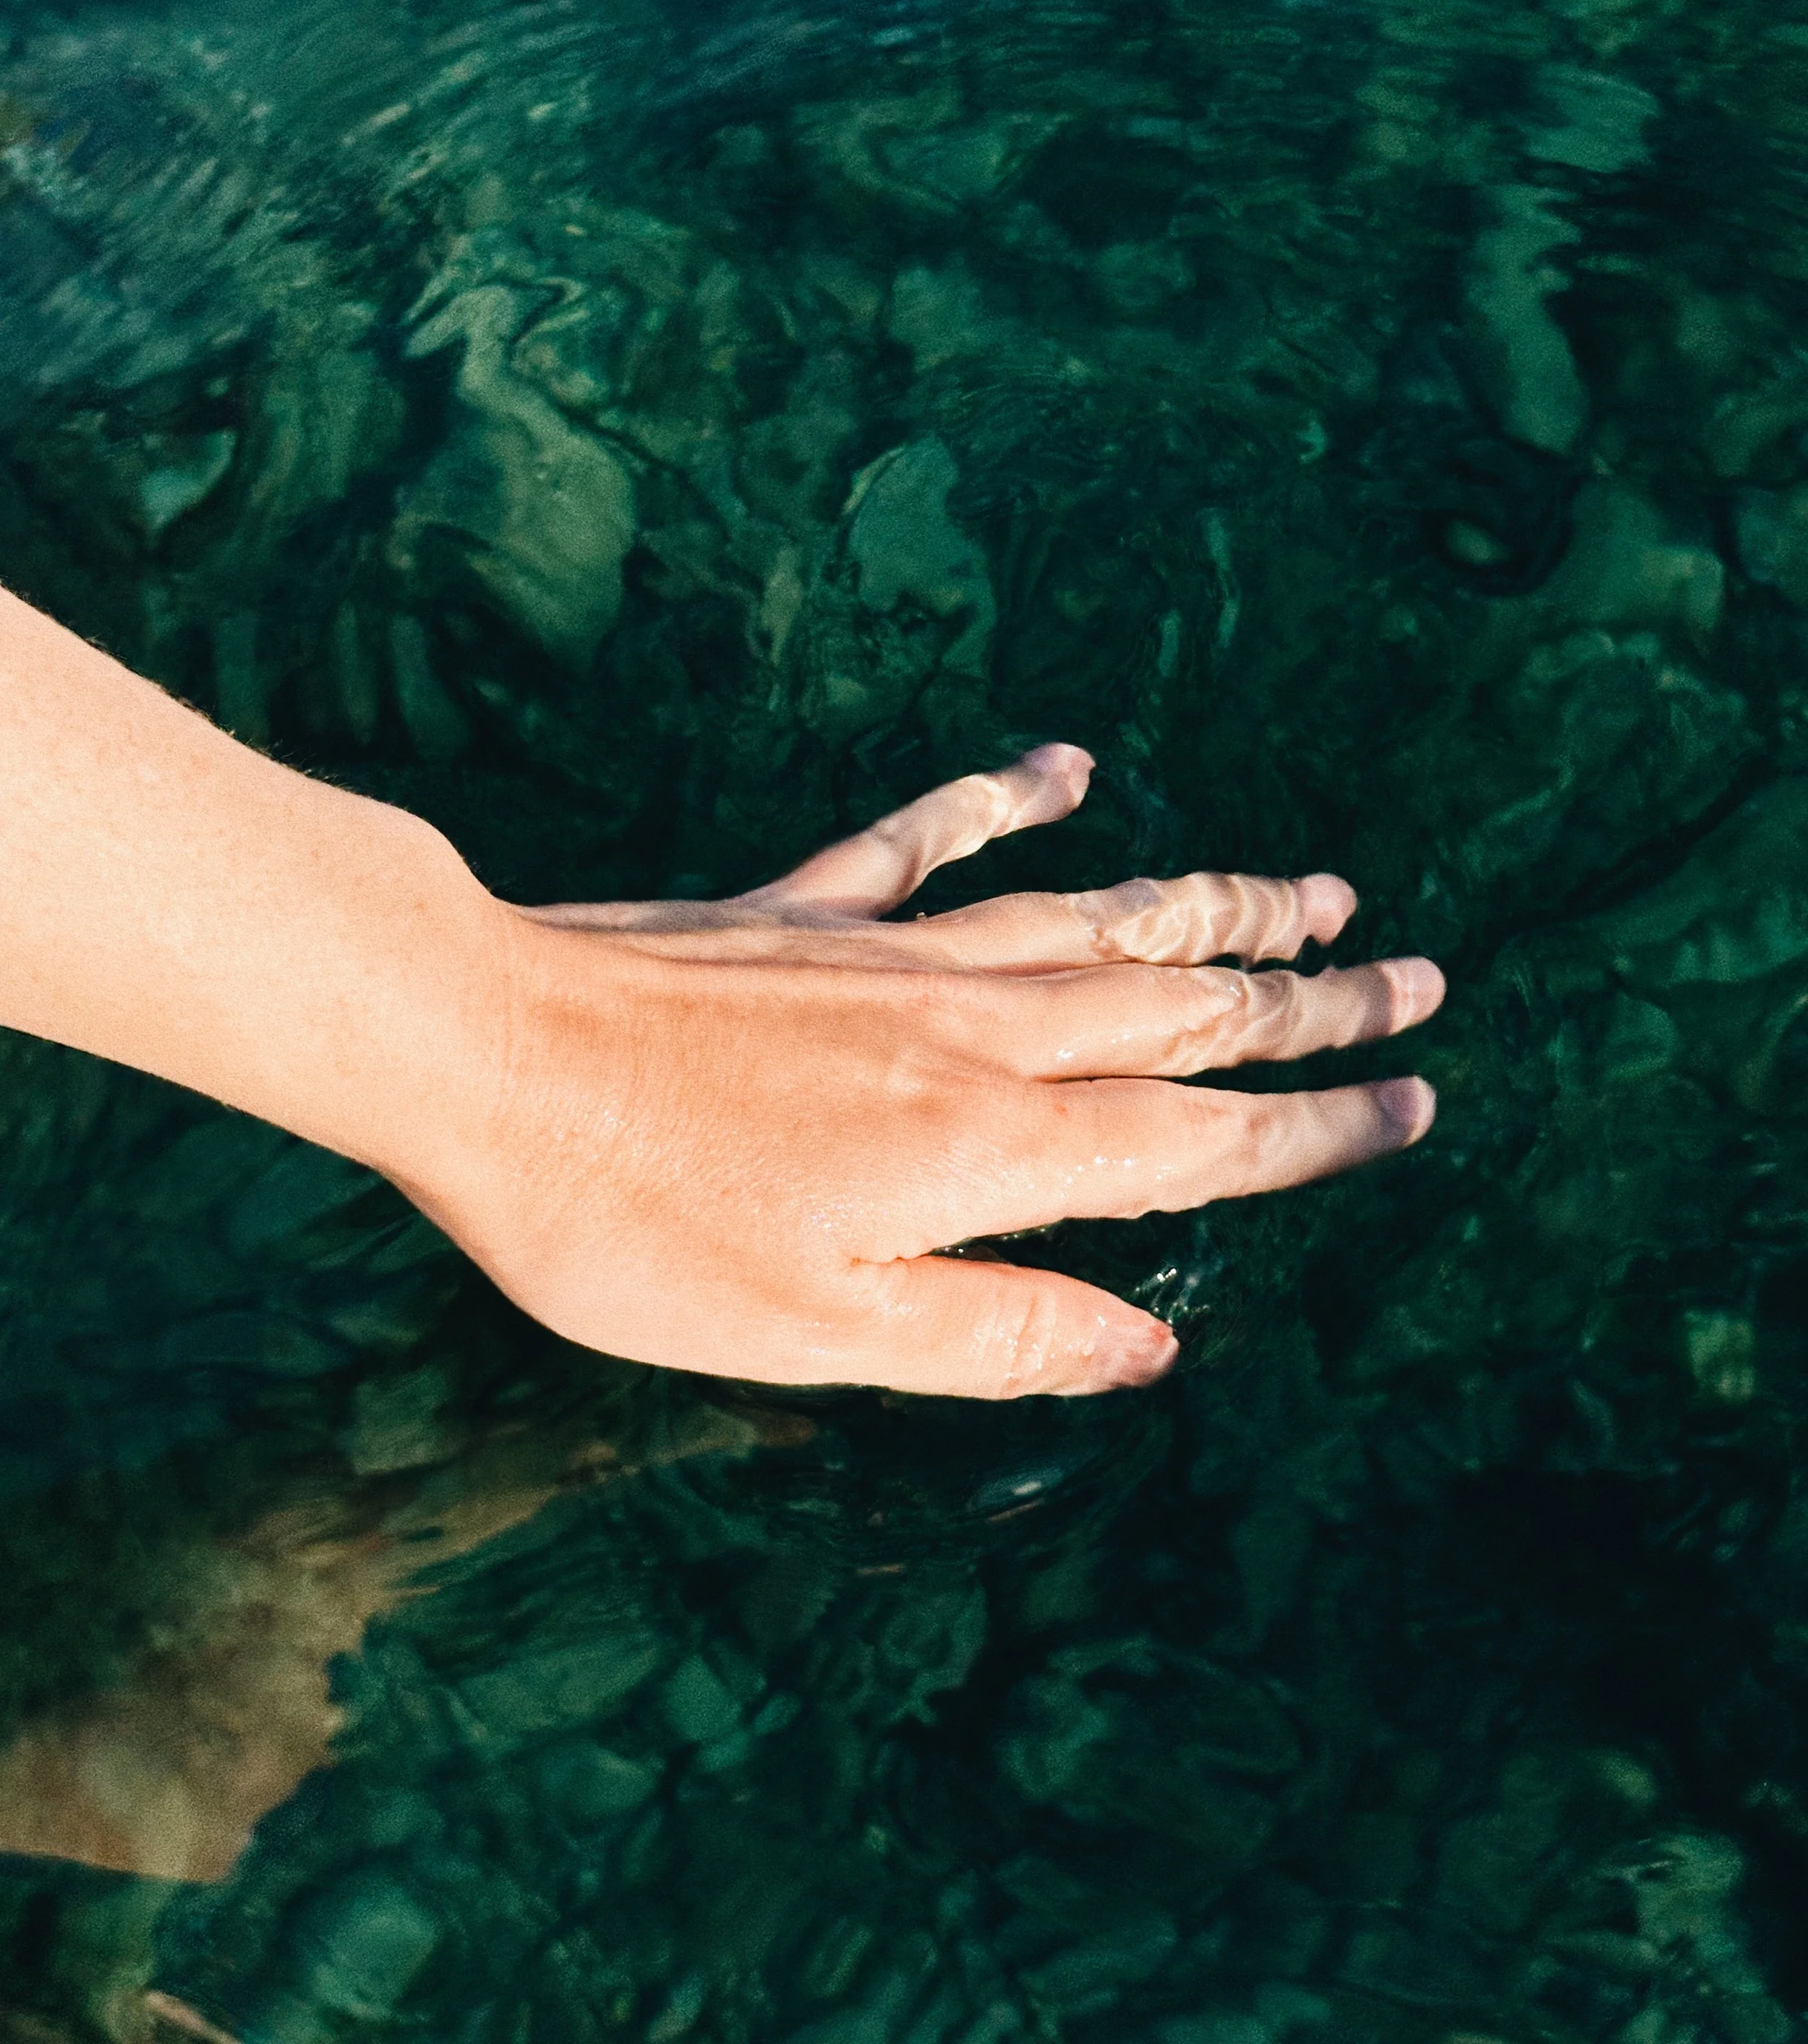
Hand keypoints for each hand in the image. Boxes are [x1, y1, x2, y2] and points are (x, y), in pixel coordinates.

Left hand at [406, 746, 1443, 1397]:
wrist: (485, 1055)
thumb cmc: (633, 1223)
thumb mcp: (817, 1333)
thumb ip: (995, 1333)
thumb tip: (1149, 1349)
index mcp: (987, 1150)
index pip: (1198, 1139)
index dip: (1317, 1128)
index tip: (1416, 1103)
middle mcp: (972, 1031)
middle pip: (1181, 1008)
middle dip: (1311, 1001)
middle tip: (1419, 977)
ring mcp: (895, 952)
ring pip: (1095, 918)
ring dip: (1214, 907)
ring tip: (1314, 888)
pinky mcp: (810, 909)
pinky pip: (935, 838)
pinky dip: (1009, 798)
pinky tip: (1067, 767)